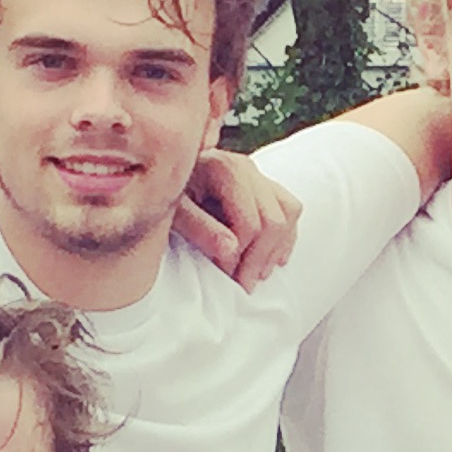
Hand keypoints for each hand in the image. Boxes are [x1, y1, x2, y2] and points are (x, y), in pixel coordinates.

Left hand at [172, 150, 300, 285]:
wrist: (160, 178)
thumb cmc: (167, 196)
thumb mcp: (173, 214)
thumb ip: (199, 229)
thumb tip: (231, 250)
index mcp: (223, 169)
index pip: (249, 222)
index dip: (240, 256)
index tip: (226, 276)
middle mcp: (246, 167)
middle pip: (273, 220)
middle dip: (259, 259)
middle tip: (243, 285)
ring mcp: (258, 174)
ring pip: (288, 212)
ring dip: (275, 249)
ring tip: (255, 274)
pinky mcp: (265, 184)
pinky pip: (290, 208)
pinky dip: (286, 236)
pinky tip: (271, 258)